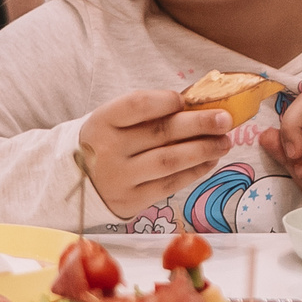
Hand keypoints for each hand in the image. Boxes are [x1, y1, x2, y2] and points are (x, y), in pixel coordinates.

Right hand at [77, 90, 234, 217]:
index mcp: (102, 121)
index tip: (184, 100)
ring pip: (169, 161)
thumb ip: (147, 114)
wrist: (75, 182)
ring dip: (203, 150)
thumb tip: (198, 106)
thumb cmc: (106, 143)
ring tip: (225, 142)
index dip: (166, 101)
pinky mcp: (131, 201)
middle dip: (199, 124)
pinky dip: (194, 172)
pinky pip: (170, 185)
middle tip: (226, 119)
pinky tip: (209, 161)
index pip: (138, 105)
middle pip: (161, 133)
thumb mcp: (114, 122)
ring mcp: (119, 178)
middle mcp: (108, 150)